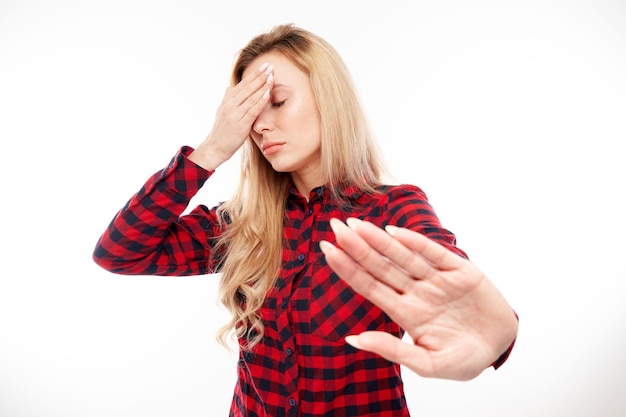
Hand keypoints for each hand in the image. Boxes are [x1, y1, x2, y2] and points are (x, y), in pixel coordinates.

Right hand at [189, 62, 273, 169]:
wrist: (215, 148)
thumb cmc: (221, 131)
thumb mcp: (222, 112)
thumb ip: (228, 100)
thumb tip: (230, 88)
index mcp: (227, 100)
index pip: (243, 84)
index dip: (255, 74)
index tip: (265, 66)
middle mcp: (230, 105)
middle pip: (247, 87)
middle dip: (260, 76)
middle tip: (270, 66)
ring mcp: (235, 114)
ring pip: (251, 97)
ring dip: (262, 86)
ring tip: (271, 77)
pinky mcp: (240, 125)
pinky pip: (252, 110)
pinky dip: (260, 101)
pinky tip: (267, 94)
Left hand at [320, 218, 517, 380]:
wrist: (501, 347)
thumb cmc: (463, 358)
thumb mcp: (429, 364)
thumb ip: (393, 350)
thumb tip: (352, 339)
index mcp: (405, 312)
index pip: (369, 286)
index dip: (348, 269)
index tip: (327, 251)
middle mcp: (415, 291)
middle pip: (380, 266)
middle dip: (357, 247)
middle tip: (334, 227)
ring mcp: (436, 279)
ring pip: (402, 256)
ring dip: (379, 240)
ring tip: (356, 225)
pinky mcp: (459, 270)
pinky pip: (433, 253)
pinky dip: (415, 242)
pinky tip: (393, 231)